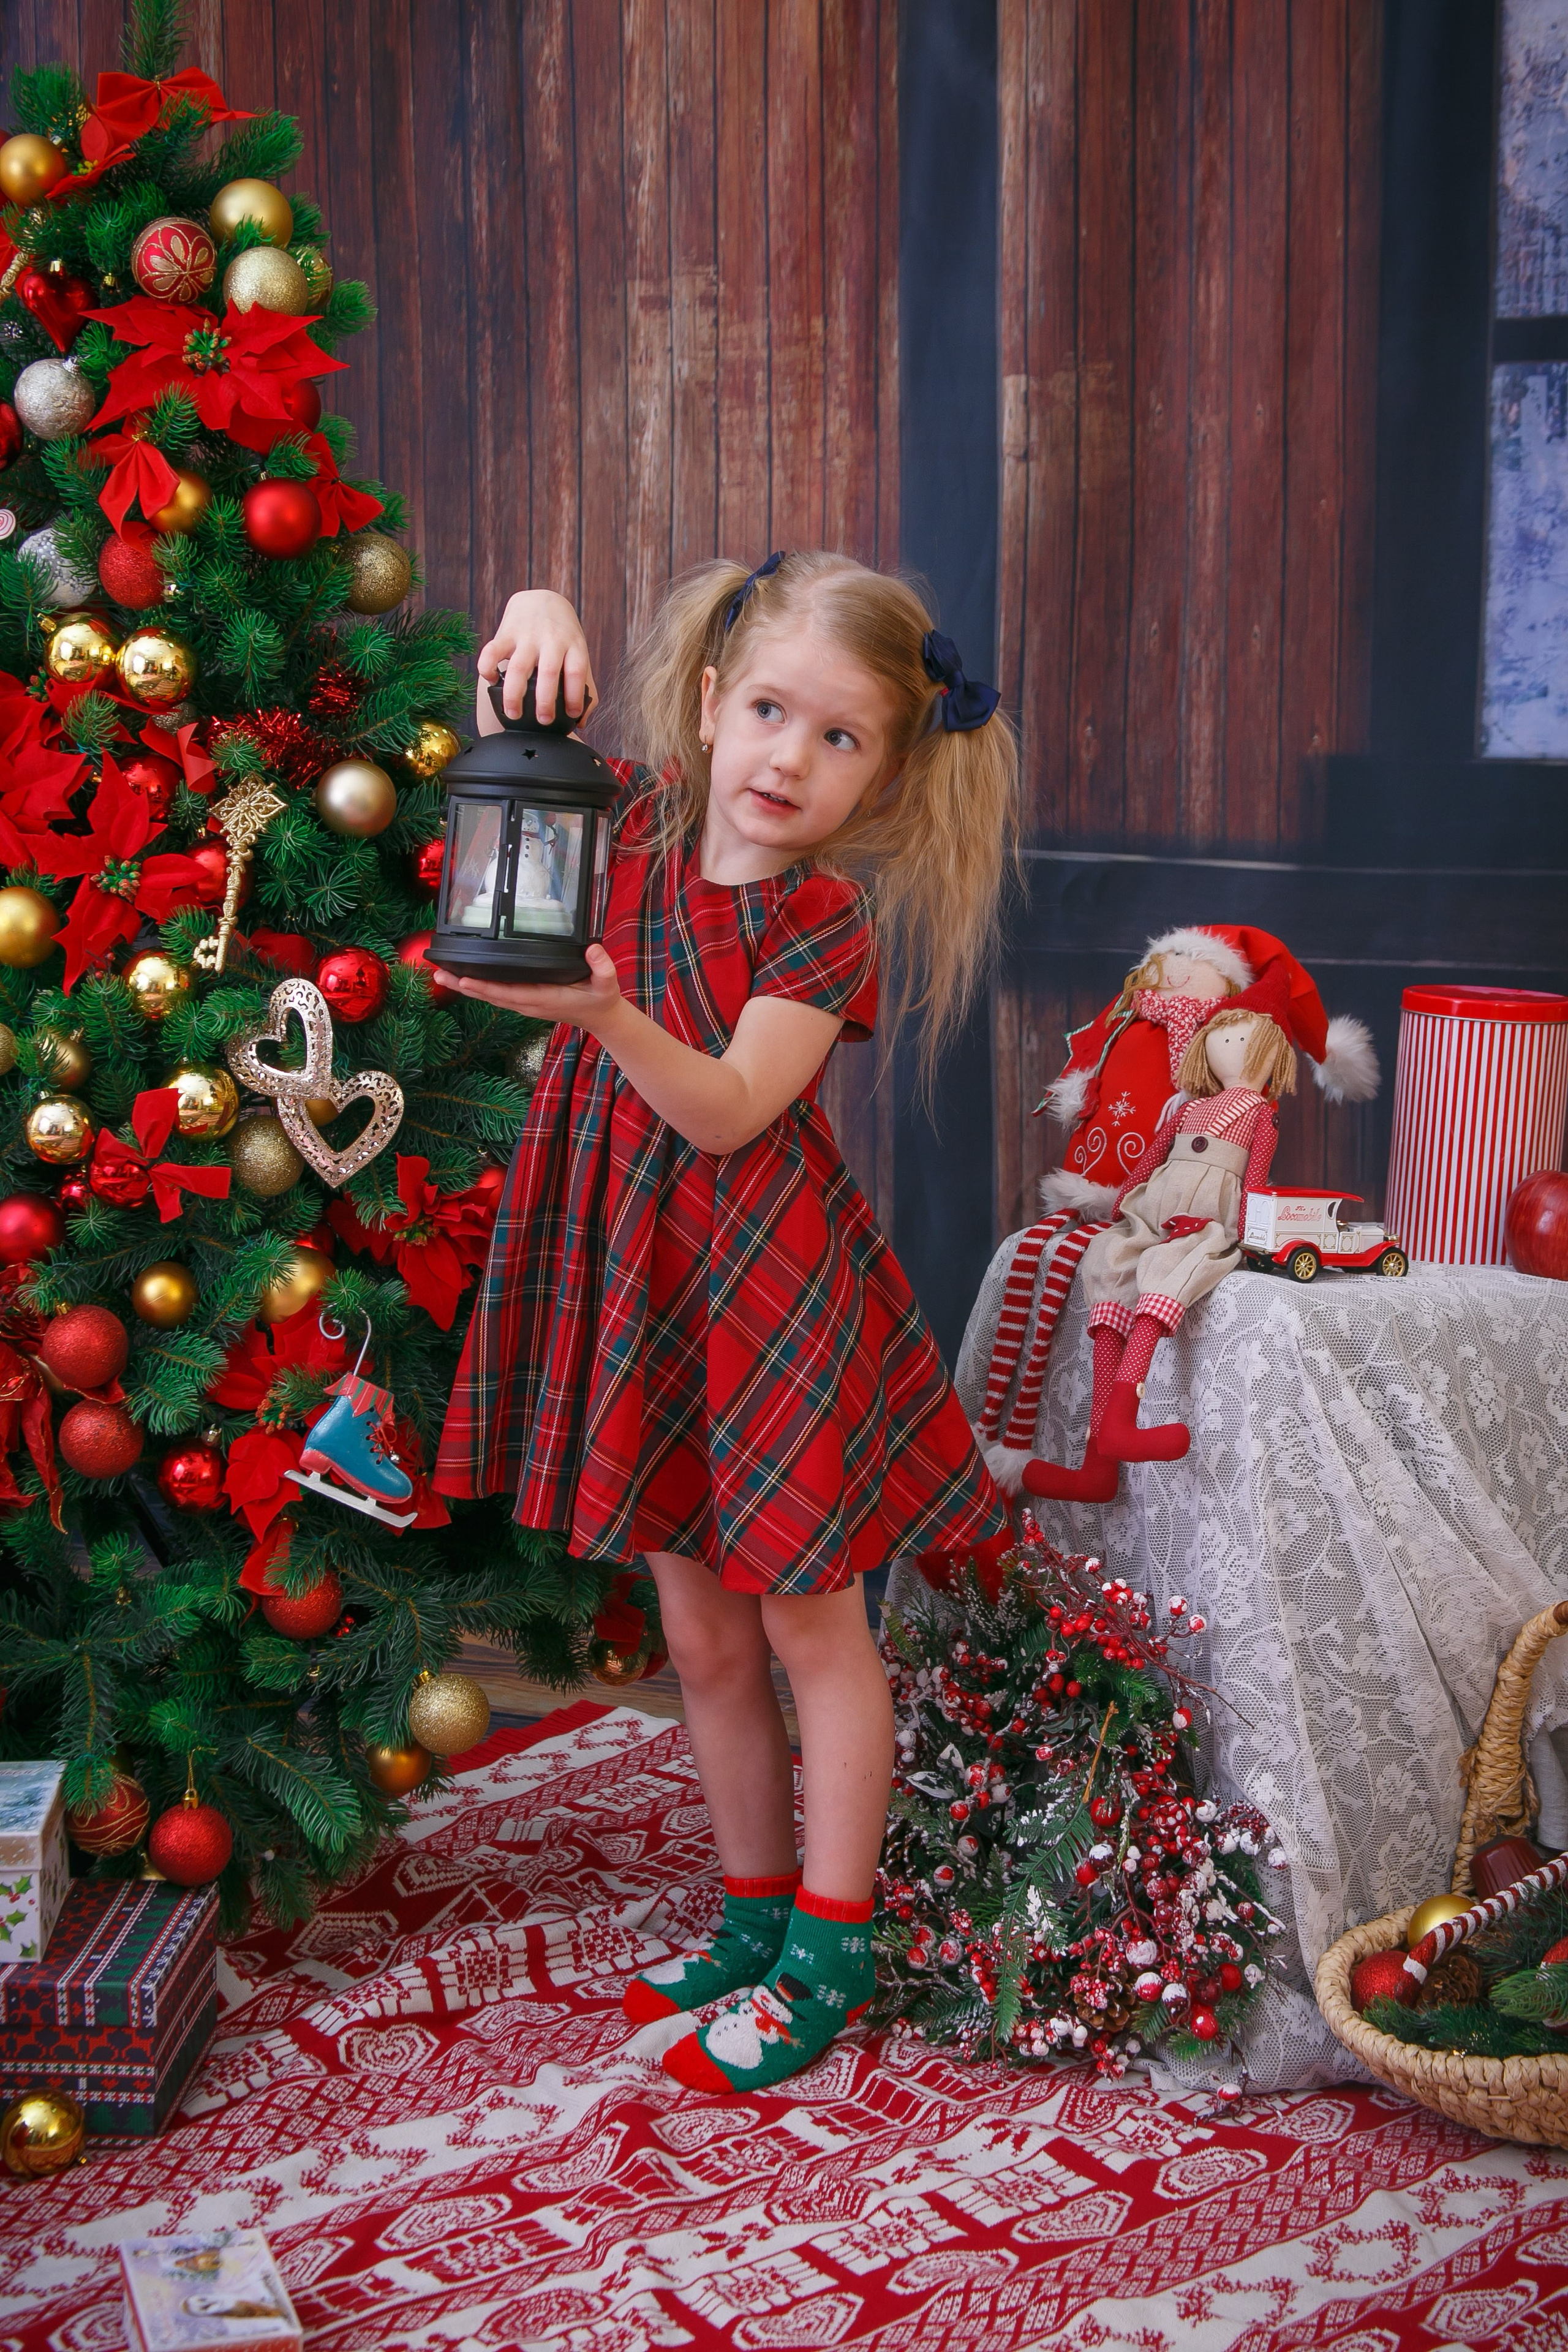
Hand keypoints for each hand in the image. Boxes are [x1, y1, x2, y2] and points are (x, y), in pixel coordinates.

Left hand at [429, 942, 622, 1032]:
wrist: (601, 1017)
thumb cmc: (601, 998)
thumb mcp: (607, 983)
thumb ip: (602, 967)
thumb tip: (592, 950)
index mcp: (544, 998)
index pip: (509, 993)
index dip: (486, 987)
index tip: (465, 979)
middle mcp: (529, 1003)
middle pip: (490, 996)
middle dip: (464, 985)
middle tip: (438, 975)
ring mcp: (525, 1004)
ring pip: (489, 996)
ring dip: (465, 987)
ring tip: (440, 976)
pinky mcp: (523, 1001)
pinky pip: (496, 996)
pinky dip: (477, 988)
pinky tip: (462, 980)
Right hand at [477, 590, 595, 724]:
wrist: (542, 600)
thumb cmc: (563, 637)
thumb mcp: (578, 654)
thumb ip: (584, 687)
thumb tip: (582, 722)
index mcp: (573, 646)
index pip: (577, 672)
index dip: (575, 696)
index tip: (572, 715)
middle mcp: (551, 640)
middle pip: (549, 672)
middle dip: (545, 701)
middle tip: (543, 720)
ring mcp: (528, 635)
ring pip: (518, 667)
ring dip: (514, 694)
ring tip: (512, 714)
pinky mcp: (506, 632)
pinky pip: (492, 651)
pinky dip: (487, 668)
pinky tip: (491, 681)